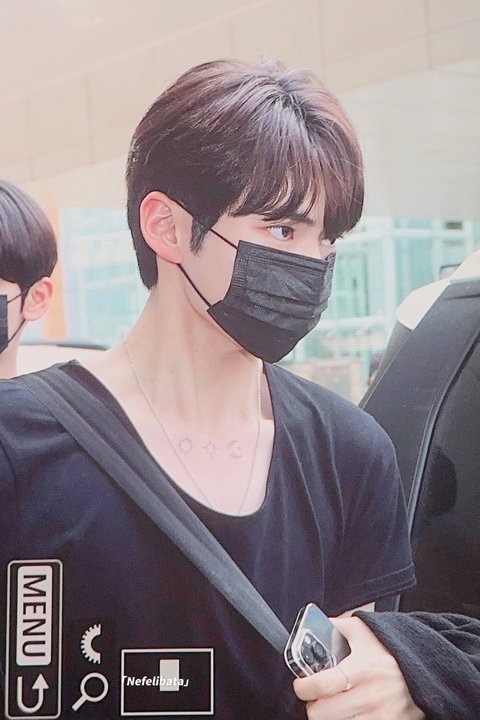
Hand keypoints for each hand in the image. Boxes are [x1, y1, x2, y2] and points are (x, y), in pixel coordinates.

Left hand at [292, 616, 424, 719]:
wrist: (425, 668)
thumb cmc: (390, 649)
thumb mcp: (364, 630)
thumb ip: (336, 626)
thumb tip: (312, 625)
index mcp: (362, 669)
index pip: (322, 685)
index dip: (304, 687)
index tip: (301, 685)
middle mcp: (369, 696)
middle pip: (323, 714)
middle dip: (313, 705)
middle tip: (315, 698)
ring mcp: (379, 717)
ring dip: (329, 717)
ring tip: (333, 705)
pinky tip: (348, 712)